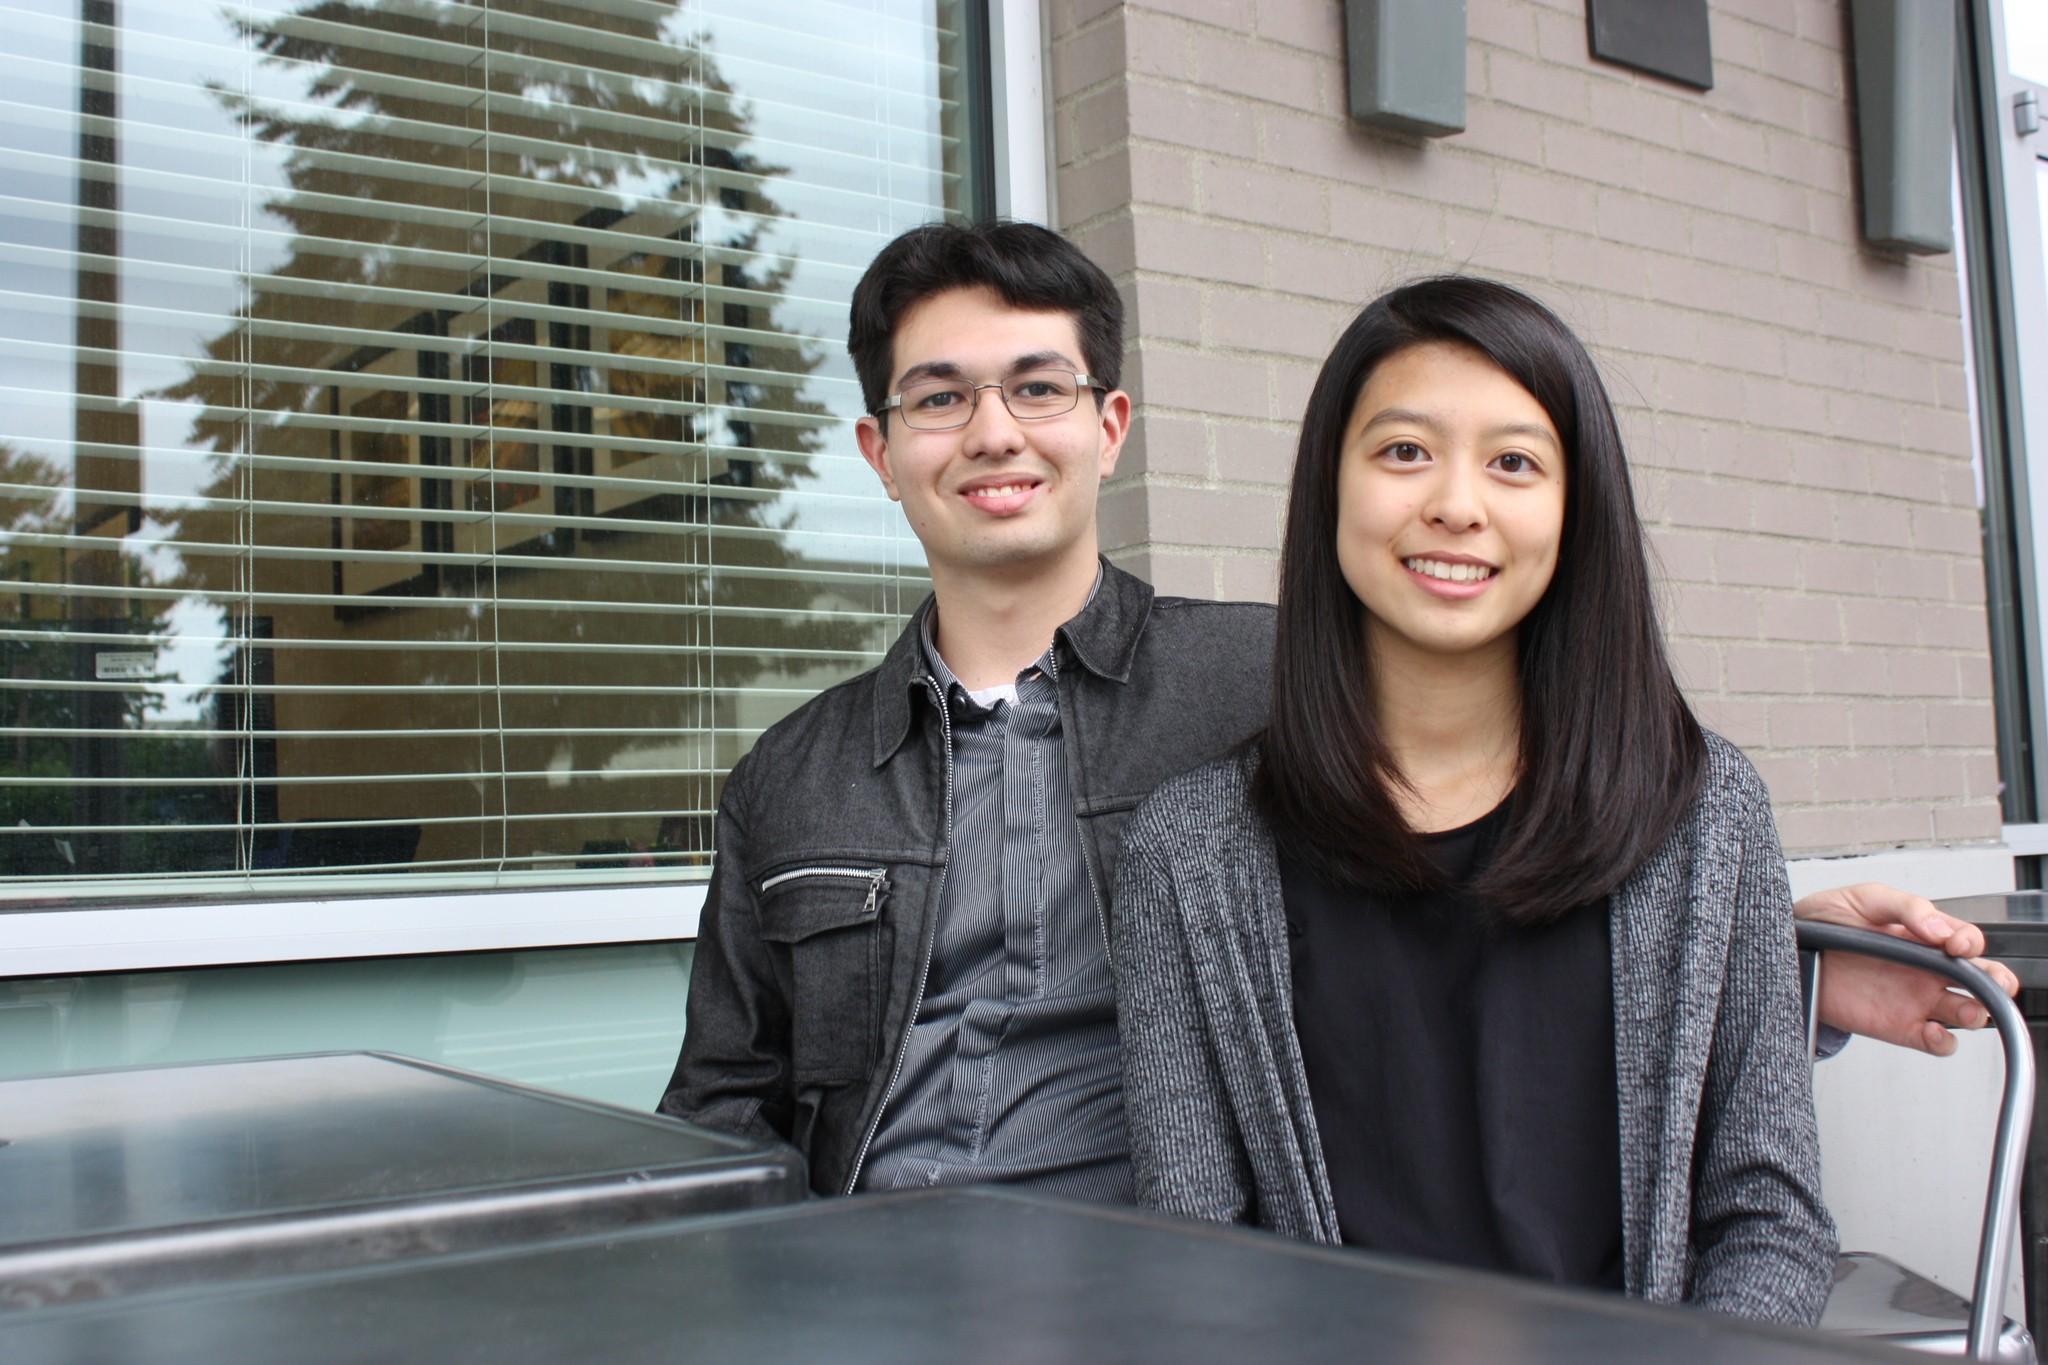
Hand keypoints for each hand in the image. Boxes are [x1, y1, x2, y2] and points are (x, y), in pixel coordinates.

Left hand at [1793, 883, 2020, 1055]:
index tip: (1955, 944)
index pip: (1966, 939)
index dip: (1970, 942)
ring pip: (1967, 1012)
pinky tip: (1931, 1030)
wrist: (1790, 953)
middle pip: (1982, 979)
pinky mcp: (1899, 1026)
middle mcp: (1925, 968)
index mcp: (1923, 935)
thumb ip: (1905, 907)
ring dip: (1976, 1013)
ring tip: (1962, 1008)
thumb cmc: (1826, 922)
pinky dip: (1943, 1042)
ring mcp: (1916, 998)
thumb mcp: (1864, 899)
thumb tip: (1937, 927)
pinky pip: (1937, 1042)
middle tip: (1990, 982)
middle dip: (1998, 982)